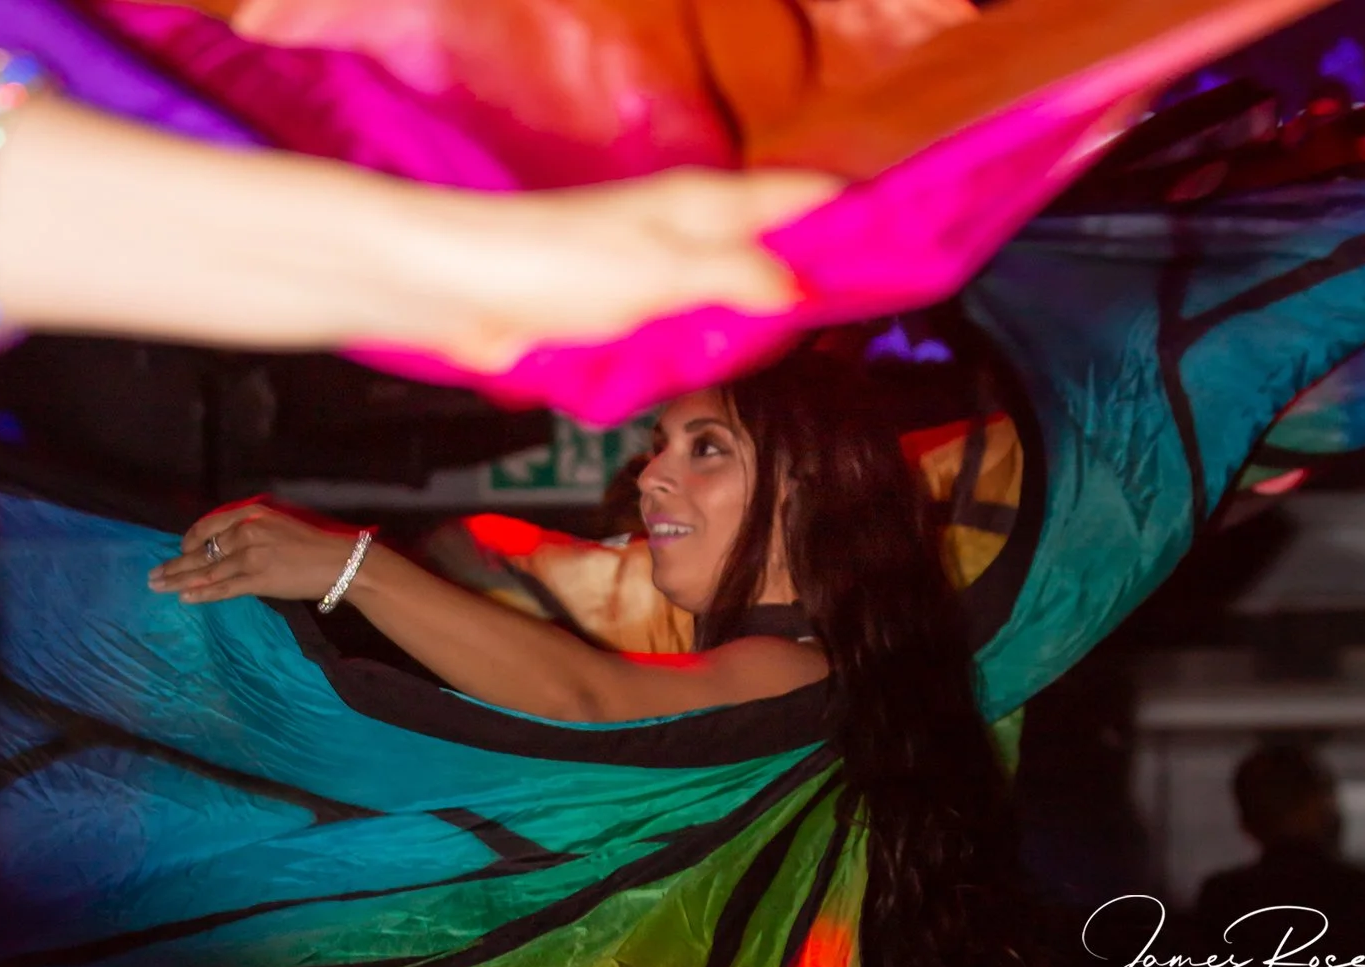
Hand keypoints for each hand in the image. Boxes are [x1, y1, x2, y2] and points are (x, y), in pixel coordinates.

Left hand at [148, 498, 366, 604]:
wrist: (342, 561)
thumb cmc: (316, 544)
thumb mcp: (281, 524)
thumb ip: (252, 530)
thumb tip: (226, 548)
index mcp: (253, 513)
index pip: (209, 526)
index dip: (189, 540)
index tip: (180, 550)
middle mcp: (247, 531)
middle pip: (202, 550)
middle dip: (174, 564)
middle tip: (153, 575)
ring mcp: (251, 556)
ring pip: (207, 571)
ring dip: (179, 581)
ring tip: (159, 587)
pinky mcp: (258, 580)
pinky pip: (223, 588)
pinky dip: (203, 594)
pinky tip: (185, 597)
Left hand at [406, 167, 843, 372]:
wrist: (456, 291)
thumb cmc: (550, 262)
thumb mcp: (663, 267)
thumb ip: (738, 275)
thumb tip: (801, 291)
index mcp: (707, 204)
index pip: (804, 197)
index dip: (857, 218)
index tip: (908, 250)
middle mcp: (690, 231)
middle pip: (780, 248)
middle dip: (825, 278)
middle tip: (875, 320)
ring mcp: (661, 273)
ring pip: (741, 293)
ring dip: (774, 320)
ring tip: (824, 351)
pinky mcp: (628, 314)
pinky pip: (694, 329)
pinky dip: (720, 346)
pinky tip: (738, 369)